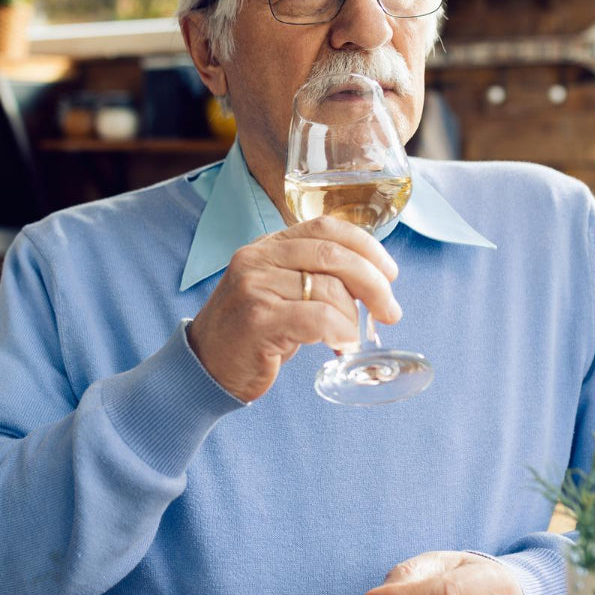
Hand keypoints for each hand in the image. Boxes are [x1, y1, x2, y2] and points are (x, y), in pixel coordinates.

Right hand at [185, 216, 399, 401]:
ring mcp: (254, 287)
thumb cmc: (250, 333)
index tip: (390, 272)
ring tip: (349, 337)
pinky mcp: (257, 320)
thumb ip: (312, 277)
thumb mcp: (278, 292)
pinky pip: (317, 319)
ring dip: (352, 318)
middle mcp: (258, 259)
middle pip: (334, 254)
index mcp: (267, 246)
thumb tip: (371, 283)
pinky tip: (340, 346)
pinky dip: (340, 333)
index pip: (326, 227)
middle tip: (390, 311)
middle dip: (373, 283)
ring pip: (329, 289)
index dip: (366, 246)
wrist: (204, 367)